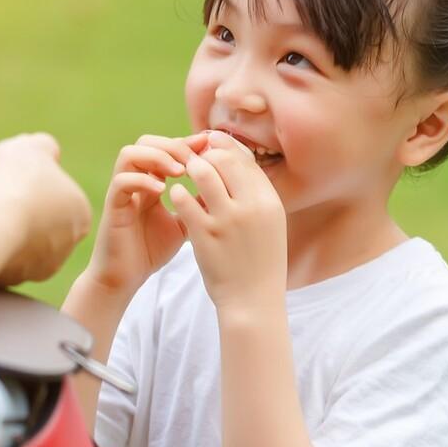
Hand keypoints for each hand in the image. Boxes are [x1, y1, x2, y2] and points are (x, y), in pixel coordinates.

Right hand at [0, 133, 91, 285]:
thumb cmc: (16, 179)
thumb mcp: (34, 146)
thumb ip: (45, 148)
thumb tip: (45, 153)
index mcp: (80, 216)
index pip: (53, 196)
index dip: (25, 181)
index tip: (5, 174)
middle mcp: (63, 247)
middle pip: (29, 218)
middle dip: (4, 203)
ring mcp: (35, 268)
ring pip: (6, 235)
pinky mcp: (7, 282)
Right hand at [84, 133, 209, 296]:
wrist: (125, 279)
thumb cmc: (152, 250)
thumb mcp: (185, 222)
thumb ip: (198, 203)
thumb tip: (225, 186)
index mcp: (150, 181)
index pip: (166, 147)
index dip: (187, 143)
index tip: (209, 147)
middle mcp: (134, 181)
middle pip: (146, 142)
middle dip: (173, 145)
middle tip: (194, 160)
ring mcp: (121, 192)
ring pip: (130, 154)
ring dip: (157, 157)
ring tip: (179, 171)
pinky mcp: (112, 207)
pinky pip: (121, 182)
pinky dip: (142, 181)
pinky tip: (162, 190)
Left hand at [170, 130, 286, 311]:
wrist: (253, 300)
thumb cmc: (260, 260)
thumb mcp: (270, 222)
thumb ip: (256, 193)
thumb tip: (239, 159)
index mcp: (270, 201)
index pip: (245, 159)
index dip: (225, 147)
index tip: (211, 146)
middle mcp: (251, 206)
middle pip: (223, 159)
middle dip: (205, 155)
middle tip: (194, 159)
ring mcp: (227, 220)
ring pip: (202, 172)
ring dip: (190, 169)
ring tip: (184, 174)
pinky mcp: (204, 235)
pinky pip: (184, 200)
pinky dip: (178, 193)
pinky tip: (177, 196)